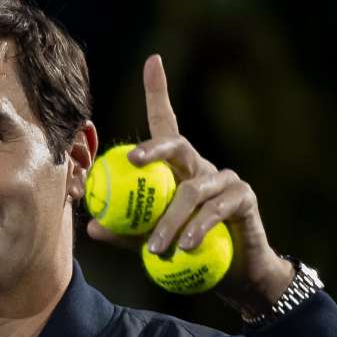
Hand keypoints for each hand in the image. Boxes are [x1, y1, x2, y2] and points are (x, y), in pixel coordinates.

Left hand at [85, 54, 294, 313]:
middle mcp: (201, 166)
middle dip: (153, 147)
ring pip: (190, 190)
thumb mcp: (151, 242)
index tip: (153, 60)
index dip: (159, 90)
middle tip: (132, 161)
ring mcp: (225, 180)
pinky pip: (215, 210)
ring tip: (154, 249)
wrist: (236, 276)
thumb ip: (126, 231)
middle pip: (176, 144)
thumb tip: (91, 227)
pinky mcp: (244, 198)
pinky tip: (186, 246)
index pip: (166, 123)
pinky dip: (197, 229)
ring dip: (168, 221)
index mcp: (178, 168)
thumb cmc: (191, 253)